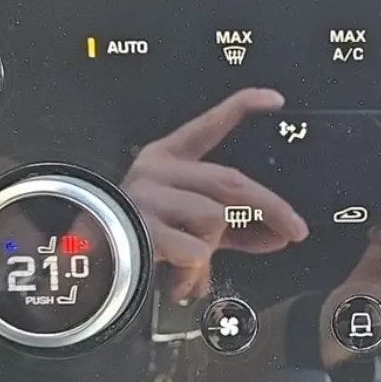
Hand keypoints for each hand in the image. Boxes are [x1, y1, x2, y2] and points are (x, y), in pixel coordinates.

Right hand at [122, 88, 309, 300]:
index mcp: (166, 159)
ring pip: (214, 217)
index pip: (208, 125)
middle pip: (230, 180)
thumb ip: (232, 227)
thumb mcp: (186, 224)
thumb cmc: (139, 236)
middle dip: (271, 207)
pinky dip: (195, 272)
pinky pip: (195, 250)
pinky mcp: (142, 228)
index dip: (242, 107)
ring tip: (194, 268)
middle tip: (295, 230)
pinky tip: (180, 281)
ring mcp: (148, 198)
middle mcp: (156, 171)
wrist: (85, 264)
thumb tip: (277, 235)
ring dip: (214, 249)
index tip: (273, 100)